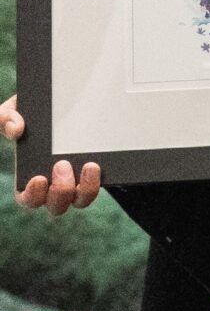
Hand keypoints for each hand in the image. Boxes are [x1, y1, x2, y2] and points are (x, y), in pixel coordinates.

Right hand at [2, 94, 100, 215]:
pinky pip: (99, 185)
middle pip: (57, 205)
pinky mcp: (95, 174)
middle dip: (60, 190)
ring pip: (81, 200)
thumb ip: (6, 117)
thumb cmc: (33, 114)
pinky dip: (100, 180)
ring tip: (90, 165)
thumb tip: (15, 130)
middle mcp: (53, 185)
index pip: (28, 199)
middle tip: (62, 164)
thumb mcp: (15, 110)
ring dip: (87, 189)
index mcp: (30, 178)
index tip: (39, 178)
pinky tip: (100, 164)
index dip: (33, 195)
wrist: (64, 104)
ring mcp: (76, 182)